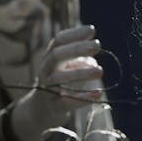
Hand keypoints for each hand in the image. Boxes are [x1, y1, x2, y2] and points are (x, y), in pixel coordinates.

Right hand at [10, 25, 103, 140]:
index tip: (92, 30)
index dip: (74, 34)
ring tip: (100, 71)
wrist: (41, 110)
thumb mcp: (68, 66)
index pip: (59, 41)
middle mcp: (45, 70)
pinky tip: (98, 93)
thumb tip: (92, 62)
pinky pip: (67, 102)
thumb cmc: (60, 82)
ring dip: (80, 73)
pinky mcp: (53, 107)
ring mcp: (46, 88)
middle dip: (76, 49)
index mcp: (50, 57)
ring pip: (58, 78)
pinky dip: (83, 98)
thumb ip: (80, 59)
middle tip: (97, 45)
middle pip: (56, 55)